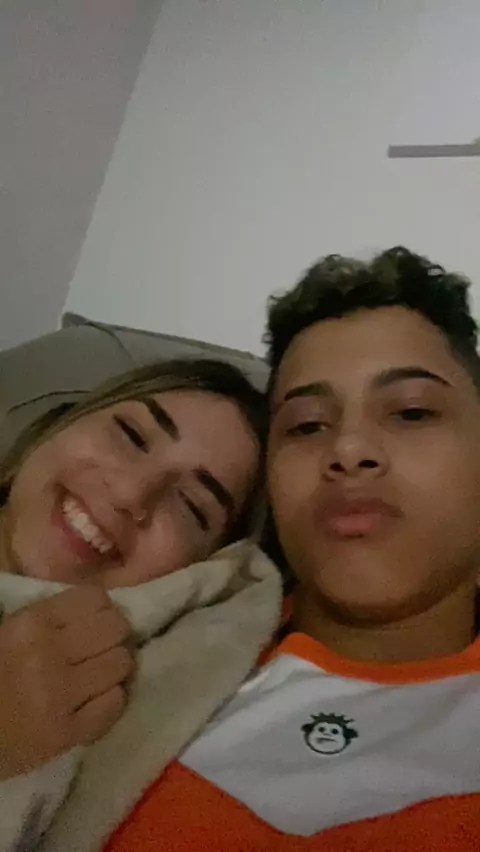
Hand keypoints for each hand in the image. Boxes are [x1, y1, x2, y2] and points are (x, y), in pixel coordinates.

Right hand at [0, 586, 133, 778]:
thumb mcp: (10, 633)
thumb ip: (51, 619)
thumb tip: (100, 610)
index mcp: (31, 624)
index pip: (95, 598)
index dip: (103, 609)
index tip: (97, 622)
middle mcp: (48, 654)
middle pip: (115, 628)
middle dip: (116, 636)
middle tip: (106, 648)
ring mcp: (58, 695)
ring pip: (122, 664)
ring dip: (117, 668)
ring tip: (102, 675)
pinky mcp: (65, 734)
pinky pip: (114, 705)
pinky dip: (113, 701)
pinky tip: (98, 702)